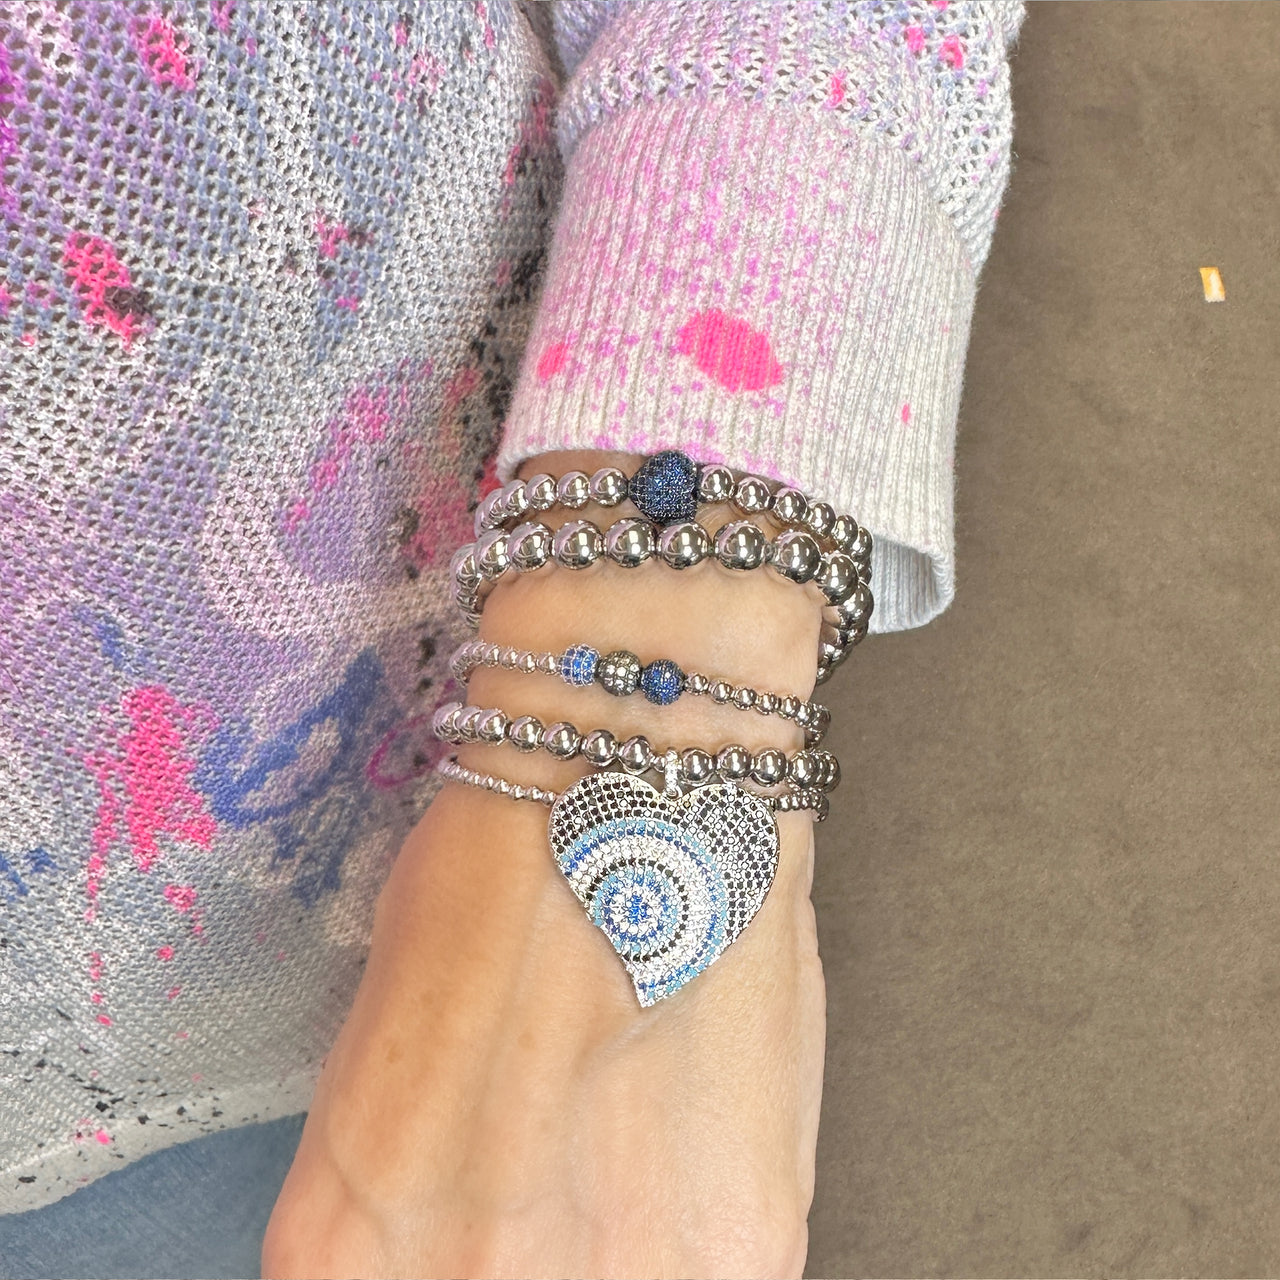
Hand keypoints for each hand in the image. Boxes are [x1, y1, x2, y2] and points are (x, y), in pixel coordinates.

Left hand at [261, 454, 829, 1278]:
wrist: (640, 775)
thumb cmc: (495, 864)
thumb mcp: (382, 1043)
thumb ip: (402, 1171)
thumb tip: (440, 1210)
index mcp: (346, 1233)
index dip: (414, 1256)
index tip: (451, 1217)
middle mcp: (472, 1278)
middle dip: (509, 1250)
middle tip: (545, 1161)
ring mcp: (619, 1273)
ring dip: (605, 1244)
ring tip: (613, 1145)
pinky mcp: (746, 1247)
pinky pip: (698, 1273)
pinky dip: (685, 1228)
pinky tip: (674, 1134)